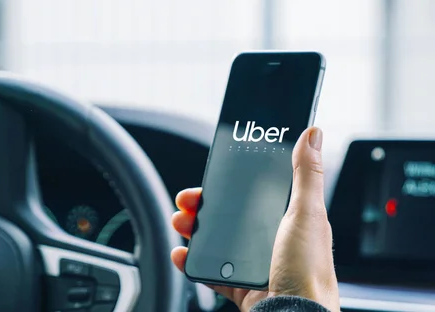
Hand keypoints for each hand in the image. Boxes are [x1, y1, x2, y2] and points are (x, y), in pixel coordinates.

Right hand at [171, 127, 338, 311]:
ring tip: (181, 224)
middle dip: (204, 207)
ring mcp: (255, 266)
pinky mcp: (242, 288)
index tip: (211, 179)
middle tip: (187, 202)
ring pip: (217, 242)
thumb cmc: (309, 272)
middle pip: (231, 218)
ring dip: (195, 231)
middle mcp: (273, 243)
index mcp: (291, 222)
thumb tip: (313, 135)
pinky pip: (211, 272)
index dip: (231, 186)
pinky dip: (193, 263)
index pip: (254, 196)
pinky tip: (183, 255)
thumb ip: (307, 175)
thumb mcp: (307, 214)